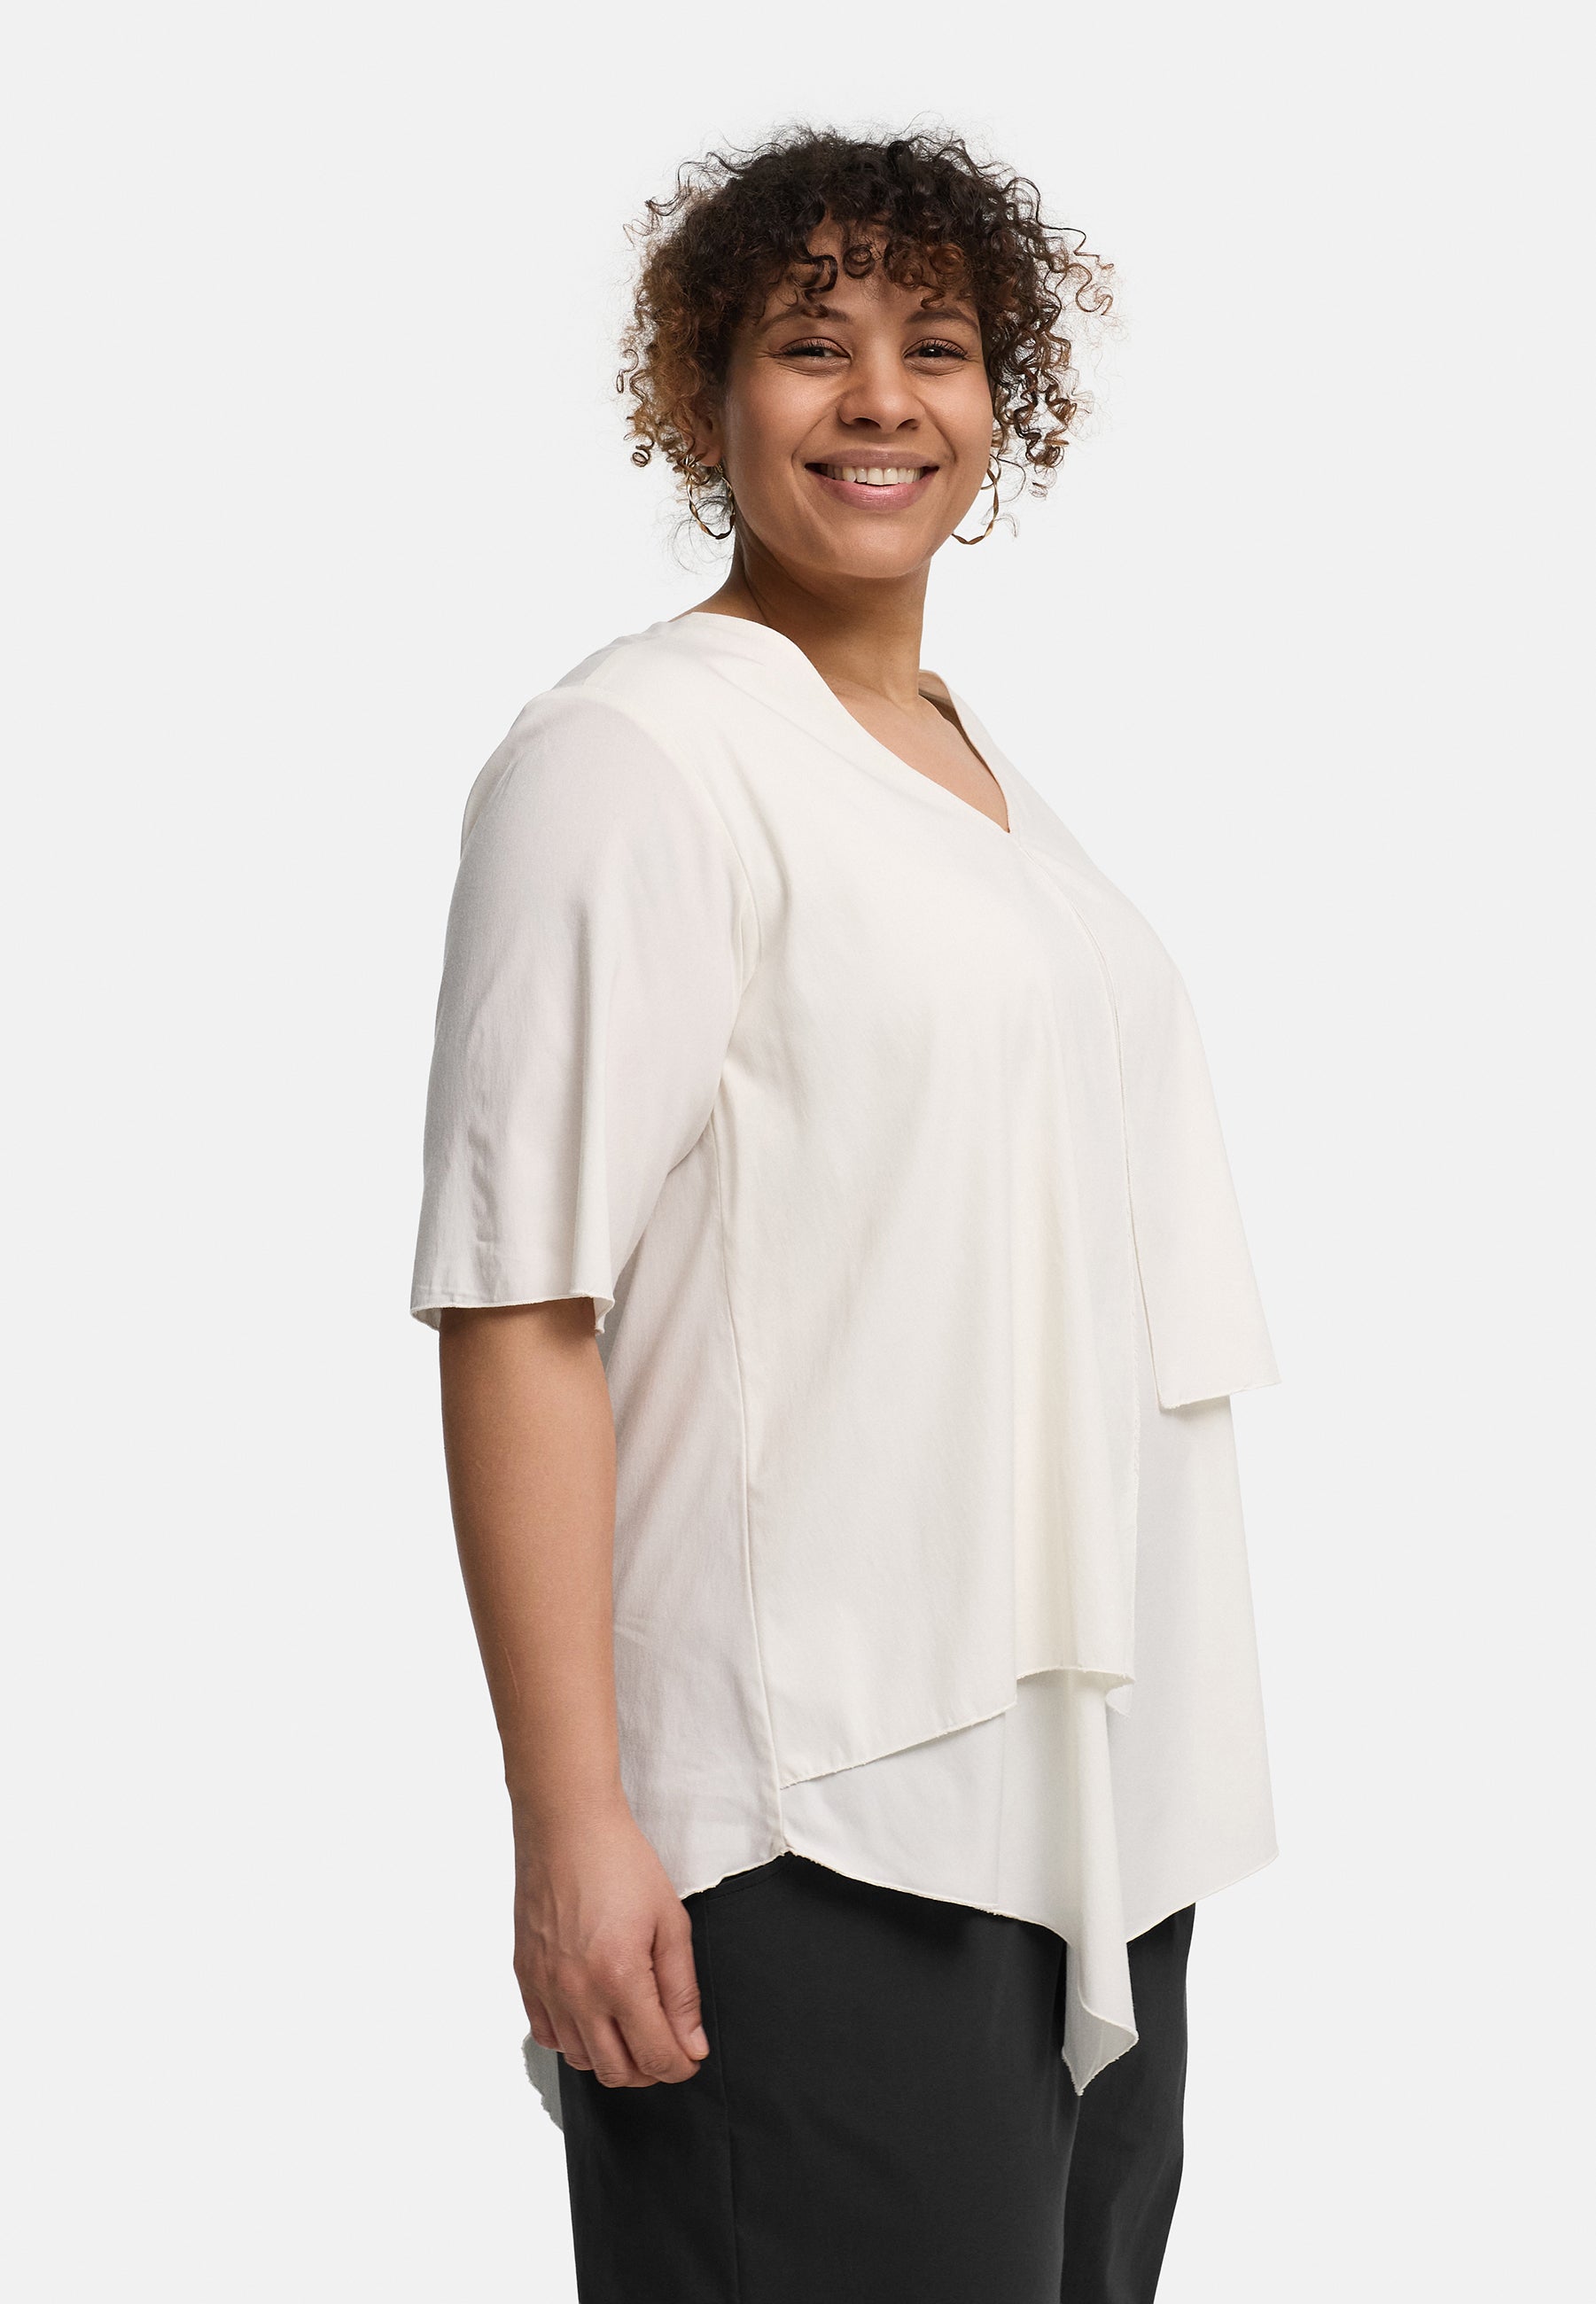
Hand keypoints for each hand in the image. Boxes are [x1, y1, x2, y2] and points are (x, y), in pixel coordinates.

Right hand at [513, 1799, 709, 2087]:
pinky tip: (593, 2015)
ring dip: (612, 2057)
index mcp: (619, 1979)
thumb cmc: (621, 1863)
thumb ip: (682, 1991)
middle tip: (666, 2043)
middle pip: (617, 2072)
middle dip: (650, 2069)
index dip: (681, 2065)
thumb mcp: (670, 1922)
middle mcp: (577, 1993)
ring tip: (631, 2027)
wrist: (567, 1825)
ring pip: (580, 2061)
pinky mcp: (525, 1977)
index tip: (690, 2054)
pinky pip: (547, 2036)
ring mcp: (545, 1988)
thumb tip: (692, 2045)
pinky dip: (573, 2039)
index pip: (655, 2058)